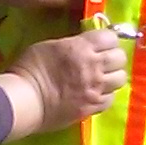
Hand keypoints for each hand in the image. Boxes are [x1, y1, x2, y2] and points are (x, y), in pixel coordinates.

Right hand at [11, 28, 126, 131]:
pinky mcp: (93, 107)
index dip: (107, 39)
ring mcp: (95, 89)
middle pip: (120, 57)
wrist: (25, 100)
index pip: (110, 37)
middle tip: (102, 60)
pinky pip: (111, 98)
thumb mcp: (50, 45)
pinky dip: (106, 95)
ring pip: (121, 78)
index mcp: (82, 47)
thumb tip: (84, 46)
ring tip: (101, 78)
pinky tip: (95, 94)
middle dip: (113, 56)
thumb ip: (72, 44)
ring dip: (112, 76)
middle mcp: (94, 66)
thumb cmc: (29, 68)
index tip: (100, 43)